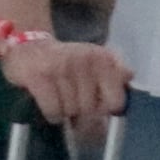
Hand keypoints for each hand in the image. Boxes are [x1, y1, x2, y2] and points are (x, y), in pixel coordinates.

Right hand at [0, 32, 127, 132]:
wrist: (30, 45)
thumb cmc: (67, 60)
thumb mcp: (95, 60)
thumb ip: (115, 70)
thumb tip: (129, 76)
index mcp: (103, 59)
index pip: (116, 101)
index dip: (106, 109)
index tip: (97, 107)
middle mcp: (85, 61)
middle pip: (91, 109)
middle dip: (82, 113)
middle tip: (74, 105)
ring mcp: (62, 68)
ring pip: (71, 111)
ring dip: (65, 112)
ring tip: (61, 100)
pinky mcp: (40, 77)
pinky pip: (53, 110)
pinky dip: (52, 114)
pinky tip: (50, 105)